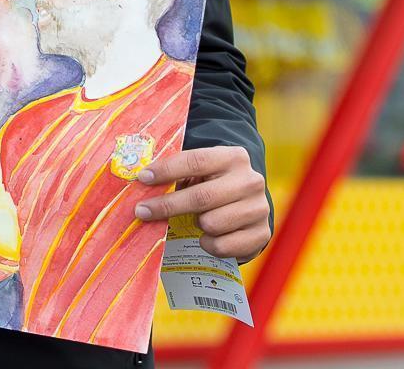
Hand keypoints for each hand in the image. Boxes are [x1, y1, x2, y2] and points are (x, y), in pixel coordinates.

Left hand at [130, 145, 270, 261]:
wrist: (251, 206)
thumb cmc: (216, 186)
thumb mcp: (204, 173)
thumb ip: (180, 175)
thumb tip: (144, 183)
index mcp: (233, 157)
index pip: (196, 161)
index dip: (167, 170)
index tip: (142, 178)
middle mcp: (250, 181)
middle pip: (201, 197)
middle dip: (167, 206)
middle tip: (142, 211)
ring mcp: (258, 208)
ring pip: (211, 223)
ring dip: (196, 225)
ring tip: (196, 221)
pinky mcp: (261, 234)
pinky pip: (222, 246)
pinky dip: (208, 244)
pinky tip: (207, 237)